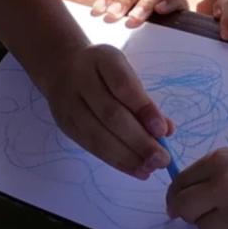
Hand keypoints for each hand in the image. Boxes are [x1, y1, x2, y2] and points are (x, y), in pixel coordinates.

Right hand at [42, 44, 173, 178]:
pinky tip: (136, 170)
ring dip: (128, 156)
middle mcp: (80, 80)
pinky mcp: (66, 125)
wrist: (60, 66)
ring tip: (151, 169)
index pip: (122, 84)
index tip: (163, 130)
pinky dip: (116, 161)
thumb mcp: (124, 72)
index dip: (143, 108)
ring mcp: (69, 104)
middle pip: (110, 114)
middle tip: (163, 159)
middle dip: (139, 141)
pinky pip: (91, 147)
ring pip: (98, 135)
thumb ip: (144, 99)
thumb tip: (167, 130)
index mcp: (101, 59)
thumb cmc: (103, 71)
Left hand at [167, 145, 227, 228]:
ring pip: (204, 228)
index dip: (176, 198)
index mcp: (218, 162)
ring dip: (216, 226)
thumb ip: (213, 175)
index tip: (177, 206)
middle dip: (187, 215)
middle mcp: (223, 186)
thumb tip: (184, 195)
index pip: (179, 185)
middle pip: (183, 209)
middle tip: (201, 216)